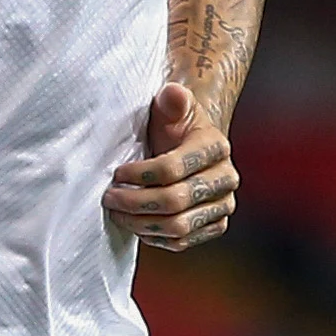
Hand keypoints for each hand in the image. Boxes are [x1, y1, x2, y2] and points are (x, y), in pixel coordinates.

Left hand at [105, 84, 238, 249]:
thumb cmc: (174, 126)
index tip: (116, 174)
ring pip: (178, 226)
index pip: (172, 169)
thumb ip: (172, 99)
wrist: (191, 147)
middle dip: (134, 203)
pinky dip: (155, 238)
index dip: (138, 175)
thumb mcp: (171, 107)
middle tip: (109, 198)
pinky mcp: (215, 225)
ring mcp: (223, 205)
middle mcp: (226, 179)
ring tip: (117, 214)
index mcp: (216, 147)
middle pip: (174, 201)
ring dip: (140, 224)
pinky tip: (136, 225)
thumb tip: (172, 93)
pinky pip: (183, 241)